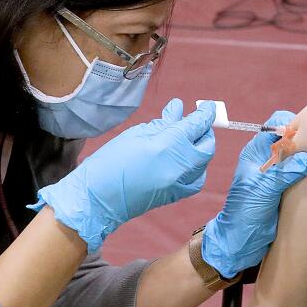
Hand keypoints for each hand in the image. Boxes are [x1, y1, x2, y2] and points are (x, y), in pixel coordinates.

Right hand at [34, 100, 216, 252]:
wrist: (97, 199)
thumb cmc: (111, 162)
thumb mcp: (137, 134)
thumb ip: (163, 122)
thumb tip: (178, 108)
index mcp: (169, 145)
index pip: (197, 125)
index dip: (205, 114)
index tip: (208, 107)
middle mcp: (179, 166)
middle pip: (207, 145)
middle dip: (205, 131)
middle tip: (197, 122)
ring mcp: (179, 183)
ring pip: (204, 162)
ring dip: (201, 148)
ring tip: (187, 139)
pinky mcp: (175, 196)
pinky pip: (196, 179)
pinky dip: (196, 167)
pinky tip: (184, 160)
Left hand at [201, 111, 306, 276]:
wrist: (241, 241)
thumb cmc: (246, 212)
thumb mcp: (264, 190)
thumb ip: (284, 172)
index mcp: (255, 152)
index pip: (275, 125)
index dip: (292, 125)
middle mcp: (267, 158)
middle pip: (289, 138)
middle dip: (305, 141)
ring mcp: (277, 173)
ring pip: (297, 155)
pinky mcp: (286, 186)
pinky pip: (300, 172)